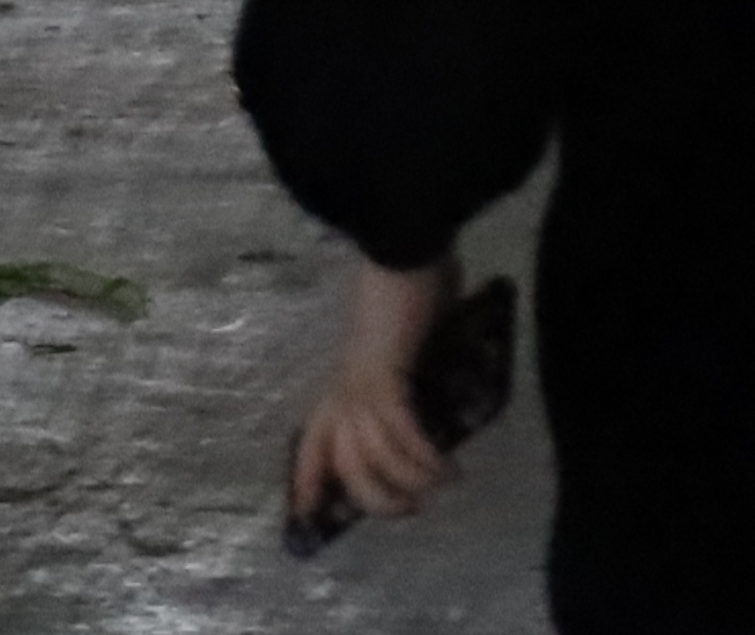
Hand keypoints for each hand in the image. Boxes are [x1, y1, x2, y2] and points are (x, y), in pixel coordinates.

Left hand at [286, 259, 453, 539]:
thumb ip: (410, 357)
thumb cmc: (404, 275)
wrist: (403, 241)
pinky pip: (400, 433)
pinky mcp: (384, 375)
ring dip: (408, 482)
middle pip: (342, 460)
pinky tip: (445, 465)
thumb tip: (435, 369)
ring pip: (369, 457)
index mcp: (344, 375)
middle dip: (374, 497)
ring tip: (442, 485)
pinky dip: (422, 456)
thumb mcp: (402, 330)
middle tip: (411, 507)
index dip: (308, 477)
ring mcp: (361, 382)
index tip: (308, 512)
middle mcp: (345, 386)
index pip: (315, 436)